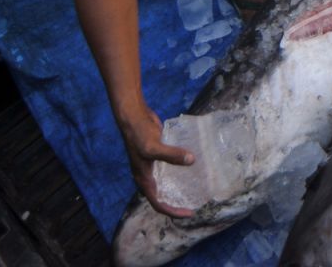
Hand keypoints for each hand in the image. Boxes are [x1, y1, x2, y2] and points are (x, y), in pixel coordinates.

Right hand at [117, 102, 193, 217]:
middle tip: (196, 203)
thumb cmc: (139, 134)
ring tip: (197, 188)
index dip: (173, 211)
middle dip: (177, 202)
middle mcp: (148, 175)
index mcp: (144, 180)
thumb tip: (191, 161)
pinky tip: (194, 166)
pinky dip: (181, 169)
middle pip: (163, 195)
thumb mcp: (154, 147)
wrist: (134, 117)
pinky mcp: (160, 154)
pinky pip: (171, 167)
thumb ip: (171, 154)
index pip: (158, 203)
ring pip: (168, 181)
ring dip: (179, 186)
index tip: (189, 213)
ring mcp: (154, 165)